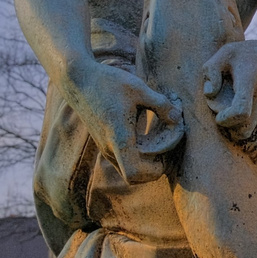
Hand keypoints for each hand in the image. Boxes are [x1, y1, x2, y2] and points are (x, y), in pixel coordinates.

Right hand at [63, 58, 180, 183]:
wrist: (78, 80)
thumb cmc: (107, 82)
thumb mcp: (138, 88)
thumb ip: (161, 104)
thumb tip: (178, 118)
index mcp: (118, 137)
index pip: (133, 174)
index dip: (153, 171)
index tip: (165, 155)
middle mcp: (110, 148)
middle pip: (134, 178)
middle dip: (154, 169)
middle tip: (167, 149)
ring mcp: (105, 147)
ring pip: (128, 170)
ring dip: (145, 164)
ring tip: (159, 142)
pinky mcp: (104, 143)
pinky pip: (123, 160)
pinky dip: (137, 157)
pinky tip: (148, 138)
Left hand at [200, 40, 256, 151]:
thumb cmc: (248, 56)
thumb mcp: (226, 53)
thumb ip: (211, 71)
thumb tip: (210, 94)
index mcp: (250, 79)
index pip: (241, 110)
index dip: (226, 119)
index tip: (219, 117)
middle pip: (246, 130)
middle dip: (230, 131)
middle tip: (225, 120)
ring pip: (256, 140)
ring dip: (241, 139)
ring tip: (234, 126)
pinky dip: (254, 144)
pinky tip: (246, 134)